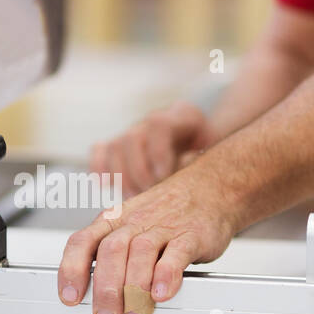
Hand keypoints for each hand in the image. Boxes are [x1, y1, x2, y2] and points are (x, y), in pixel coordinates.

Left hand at [57, 165, 237, 313]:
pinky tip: (161, 292)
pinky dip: (167, 275)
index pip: (82, 242)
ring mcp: (163, 228)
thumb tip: (92, 298)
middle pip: (111, 251)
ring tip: (135, 311)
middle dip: (106, 288)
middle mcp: (134, 223)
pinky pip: (176, 254)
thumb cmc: (165, 214)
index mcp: (112, 222)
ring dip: (135, 287)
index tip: (70, 297)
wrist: (209, 189)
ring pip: (140, 252)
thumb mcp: (129, 227)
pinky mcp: (191, 235)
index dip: (72, 270)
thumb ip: (111, 258)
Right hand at [90, 101, 213, 197]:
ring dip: (121, 176)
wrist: (205, 148)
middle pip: (132, 137)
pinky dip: (98, 167)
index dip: (157, 151)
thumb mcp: (215, 154)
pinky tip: (104, 184)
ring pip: (115, 146)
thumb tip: (185, 169)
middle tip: (147, 193)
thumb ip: (200, 160)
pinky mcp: (119, 145)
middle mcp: (154, 120)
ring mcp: (135, 131)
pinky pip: (100, 150)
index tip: (163, 177)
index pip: (159, 124)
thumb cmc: (212, 157)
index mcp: (182, 116)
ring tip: (134, 198)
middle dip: (138, 171)